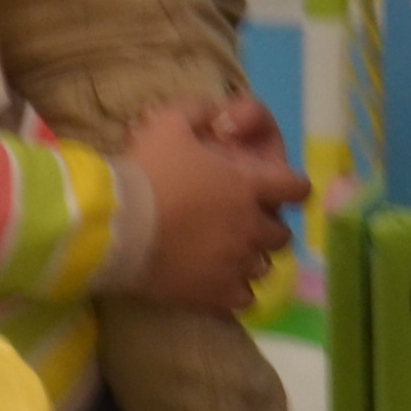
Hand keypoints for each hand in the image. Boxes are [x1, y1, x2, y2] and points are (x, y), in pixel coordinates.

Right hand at [127, 104, 304, 312]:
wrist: (114, 225)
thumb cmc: (145, 171)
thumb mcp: (168, 123)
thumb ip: (198, 112)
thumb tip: (215, 114)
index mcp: (248, 187)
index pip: (295, 187)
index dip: (291, 186)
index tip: (280, 189)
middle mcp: (251, 227)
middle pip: (281, 233)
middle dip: (267, 226)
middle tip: (245, 223)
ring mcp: (236, 264)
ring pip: (264, 267)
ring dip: (251, 258)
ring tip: (229, 255)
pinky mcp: (217, 294)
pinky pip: (244, 298)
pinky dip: (236, 291)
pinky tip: (219, 283)